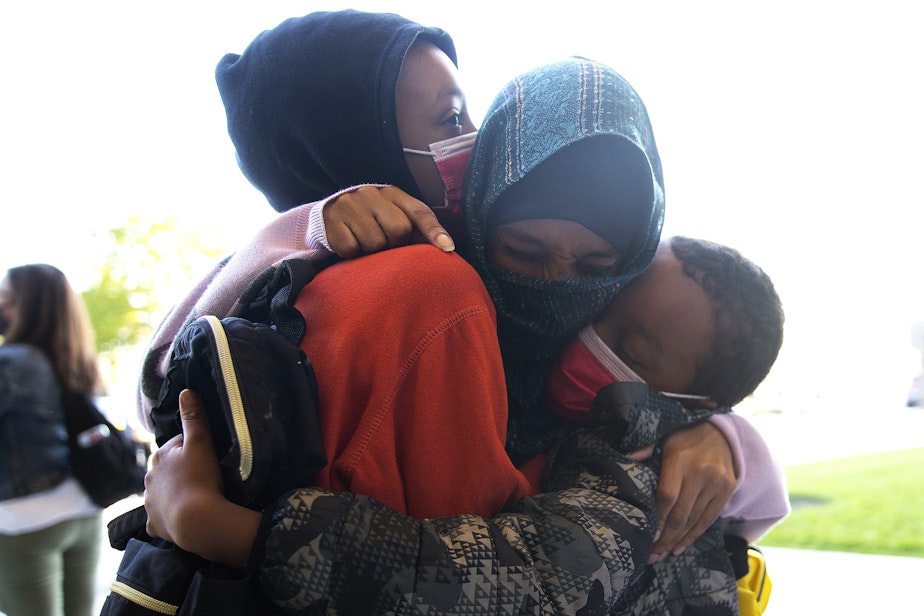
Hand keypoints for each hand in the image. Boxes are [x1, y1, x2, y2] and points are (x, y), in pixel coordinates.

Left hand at [144, 389, 222, 546]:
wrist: (197, 520)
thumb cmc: (200, 478)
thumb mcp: (201, 442)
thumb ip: (194, 417)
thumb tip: (186, 392)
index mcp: (158, 457)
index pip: (176, 446)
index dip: (192, 450)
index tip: (207, 457)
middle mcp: (148, 479)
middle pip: (168, 470)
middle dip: (181, 471)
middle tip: (204, 477)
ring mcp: (150, 503)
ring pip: (163, 493)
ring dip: (175, 493)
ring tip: (196, 497)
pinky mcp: (154, 524)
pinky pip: (162, 517)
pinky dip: (170, 516)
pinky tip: (184, 516)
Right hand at [324, 185, 454, 256]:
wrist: (329, 214)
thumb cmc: (371, 220)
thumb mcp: (393, 216)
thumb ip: (416, 228)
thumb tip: (445, 248)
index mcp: (393, 194)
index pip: (419, 211)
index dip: (434, 231)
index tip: (447, 248)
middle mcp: (371, 194)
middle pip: (399, 229)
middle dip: (394, 243)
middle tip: (384, 244)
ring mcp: (350, 206)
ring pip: (375, 243)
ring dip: (372, 251)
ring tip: (365, 244)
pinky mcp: (332, 222)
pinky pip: (352, 249)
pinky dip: (353, 254)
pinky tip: (350, 244)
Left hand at [648, 421, 735, 562]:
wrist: (721, 432)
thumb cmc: (683, 437)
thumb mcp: (663, 436)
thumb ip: (645, 448)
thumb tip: (625, 458)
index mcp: (679, 459)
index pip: (668, 495)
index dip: (658, 518)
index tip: (648, 536)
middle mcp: (700, 472)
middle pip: (681, 513)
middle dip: (665, 537)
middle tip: (651, 555)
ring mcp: (716, 483)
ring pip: (695, 520)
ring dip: (677, 541)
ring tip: (661, 554)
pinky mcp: (727, 491)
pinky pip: (709, 519)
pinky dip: (694, 535)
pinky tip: (680, 547)